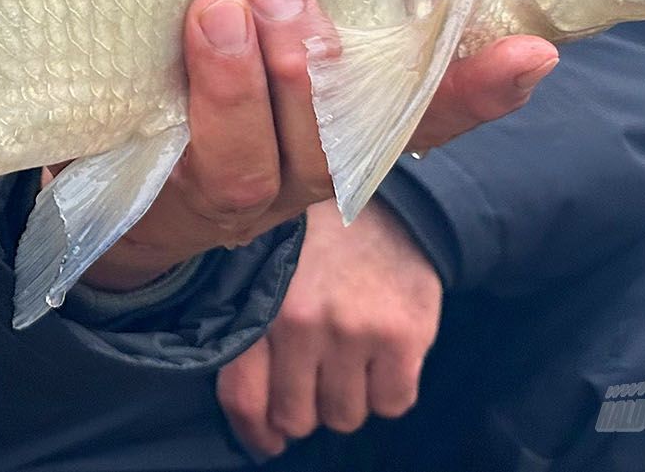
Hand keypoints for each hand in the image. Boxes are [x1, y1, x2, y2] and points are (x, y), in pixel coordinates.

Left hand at [75, 0, 556, 289]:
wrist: (119, 161)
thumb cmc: (214, 67)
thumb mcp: (267, 27)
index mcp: (350, 128)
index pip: (427, 117)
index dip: (477, 90)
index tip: (531, 52)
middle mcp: (306, 167)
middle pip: (335, 141)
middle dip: (311, 66)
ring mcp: (239, 189)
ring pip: (253, 160)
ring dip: (236, 85)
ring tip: (216, 10)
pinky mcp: (170, 195)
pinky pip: (181, 170)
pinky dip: (178, 117)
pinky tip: (170, 51)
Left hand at [217, 200, 443, 459]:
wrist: (386, 202)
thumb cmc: (314, 242)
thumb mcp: (265, 271)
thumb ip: (252, 329)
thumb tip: (253, 417)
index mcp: (257, 306)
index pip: (243, 398)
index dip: (255, 432)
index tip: (268, 441)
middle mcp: (300, 323)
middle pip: (296, 418)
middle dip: (305, 407)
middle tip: (316, 378)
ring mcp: (352, 332)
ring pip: (344, 417)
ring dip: (347, 398)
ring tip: (349, 358)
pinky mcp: (401, 338)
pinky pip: (392, 405)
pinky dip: (388, 391)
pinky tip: (382, 355)